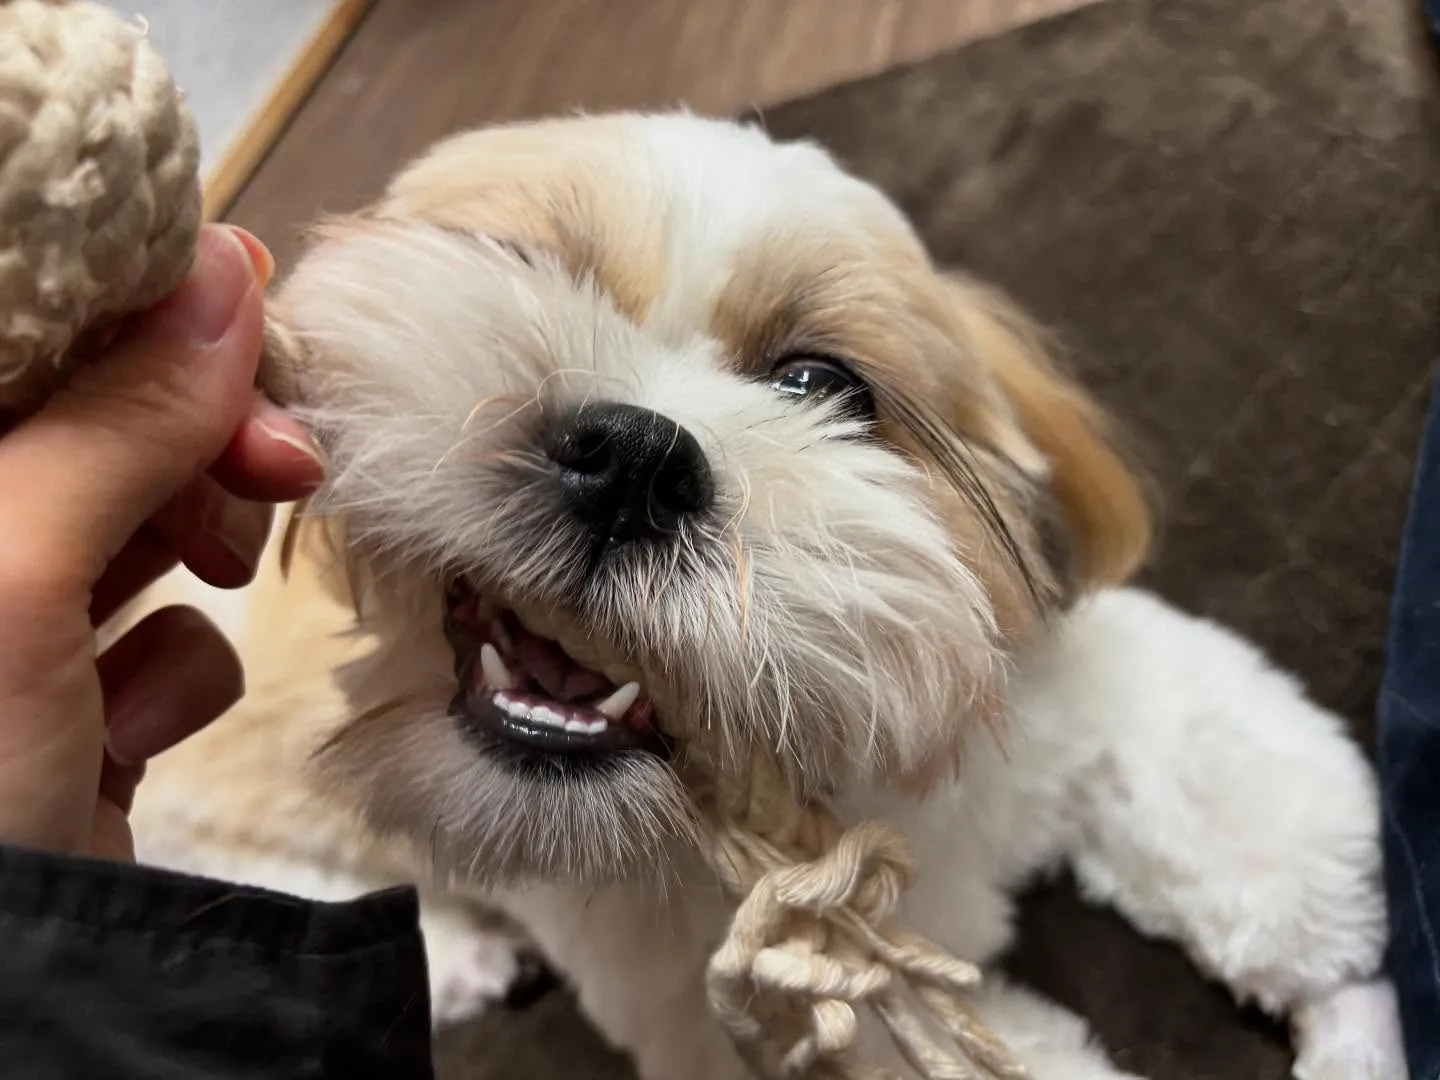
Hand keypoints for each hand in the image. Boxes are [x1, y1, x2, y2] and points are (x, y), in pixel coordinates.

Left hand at [0, 224, 323, 860]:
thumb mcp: (14, 573)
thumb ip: (117, 415)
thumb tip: (226, 263)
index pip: (18, 335)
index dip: (119, 304)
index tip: (232, 292)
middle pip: (89, 420)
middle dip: (196, 433)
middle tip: (283, 451)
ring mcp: (6, 627)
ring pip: (140, 518)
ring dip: (198, 543)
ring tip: (225, 571)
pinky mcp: (70, 699)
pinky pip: (156, 633)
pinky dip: (175, 668)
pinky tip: (133, 726)